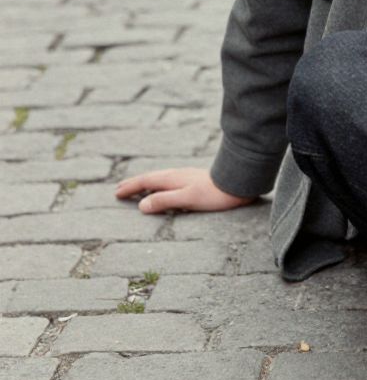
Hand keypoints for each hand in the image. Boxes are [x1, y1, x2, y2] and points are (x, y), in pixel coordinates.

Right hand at [115, 167, 255, 213]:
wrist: (237, 184)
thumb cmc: (214, 193)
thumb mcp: (187, 198)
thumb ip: (165, 200)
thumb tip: (141, 205)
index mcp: (173, 178)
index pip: (146, 181)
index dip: (130, 187)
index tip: (116, 193)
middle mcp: (177, 174)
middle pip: (151, 177)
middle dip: (135, 183)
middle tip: (119, 188)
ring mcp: (186, 176)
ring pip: (160, 178)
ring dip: (146, 182)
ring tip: (137, 187)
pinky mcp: (194, 179)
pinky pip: (169, 180)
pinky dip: (159, 183)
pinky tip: (164, 187)